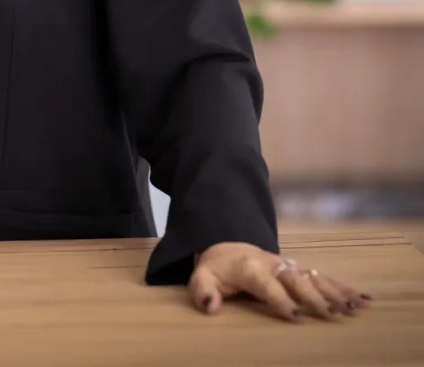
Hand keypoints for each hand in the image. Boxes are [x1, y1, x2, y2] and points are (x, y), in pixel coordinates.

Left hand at [189, 242, 372, 321]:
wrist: (227, 248)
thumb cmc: (216, 270)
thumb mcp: (201, 278)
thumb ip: (202, 291)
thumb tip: (210, 307)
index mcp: (250, 267)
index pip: (266, 283)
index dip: (279, 298)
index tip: (294, 315)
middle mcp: (273, 264)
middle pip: (296, 280)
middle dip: (314, 296)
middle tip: (333, 314)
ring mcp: (288, 266)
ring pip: (314, 277)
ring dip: (335, 291)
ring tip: (356, 306)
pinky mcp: (299, 270)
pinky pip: (323, 277)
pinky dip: (343, 287)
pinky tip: (363, 299)